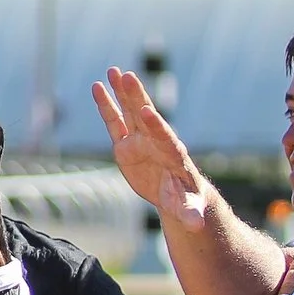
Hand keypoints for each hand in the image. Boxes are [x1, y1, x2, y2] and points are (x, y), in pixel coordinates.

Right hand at [92, 68, 211, 229]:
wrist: (176, 193)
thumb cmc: (186, 199)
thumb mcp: (188, 207)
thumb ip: (189, 212)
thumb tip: (195, 223)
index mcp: (173, 155)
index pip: (164, 137)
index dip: (156, 124)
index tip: (146, 110)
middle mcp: (156, 141)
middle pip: (146, 116)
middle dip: (138, 97)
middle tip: (128, 76)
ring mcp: (140, 140)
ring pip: (130, 112)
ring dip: (122, 92)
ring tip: (112, 70)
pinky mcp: (126, 145)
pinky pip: (114, 122)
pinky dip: (107, 105)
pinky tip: (98, 86)